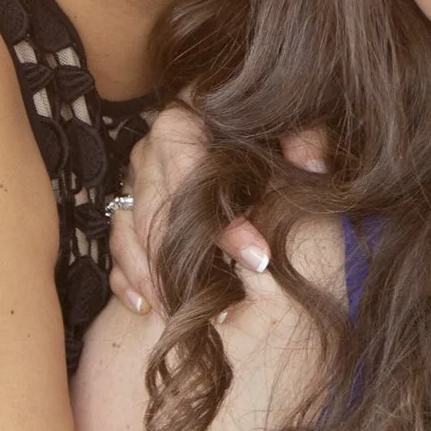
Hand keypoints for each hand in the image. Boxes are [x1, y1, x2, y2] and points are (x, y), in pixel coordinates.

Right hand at [109, 107, 327, 314]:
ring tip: (183, 313)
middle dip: (184, 263)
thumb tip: (314, 167)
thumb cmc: (258, 122)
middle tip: (222, 302)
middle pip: (153, 212)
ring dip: (154, 277)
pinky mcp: (124, 205)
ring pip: (128, 233)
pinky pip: (116, 246)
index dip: (223, 224)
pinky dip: (126, 277)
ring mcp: (132, 180)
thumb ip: (305, 133)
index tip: (260, 260)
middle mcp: (149, 151)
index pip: (192, 177)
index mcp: (182, 123)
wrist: (227, 117)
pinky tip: (146, 305)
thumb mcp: (285, 118)